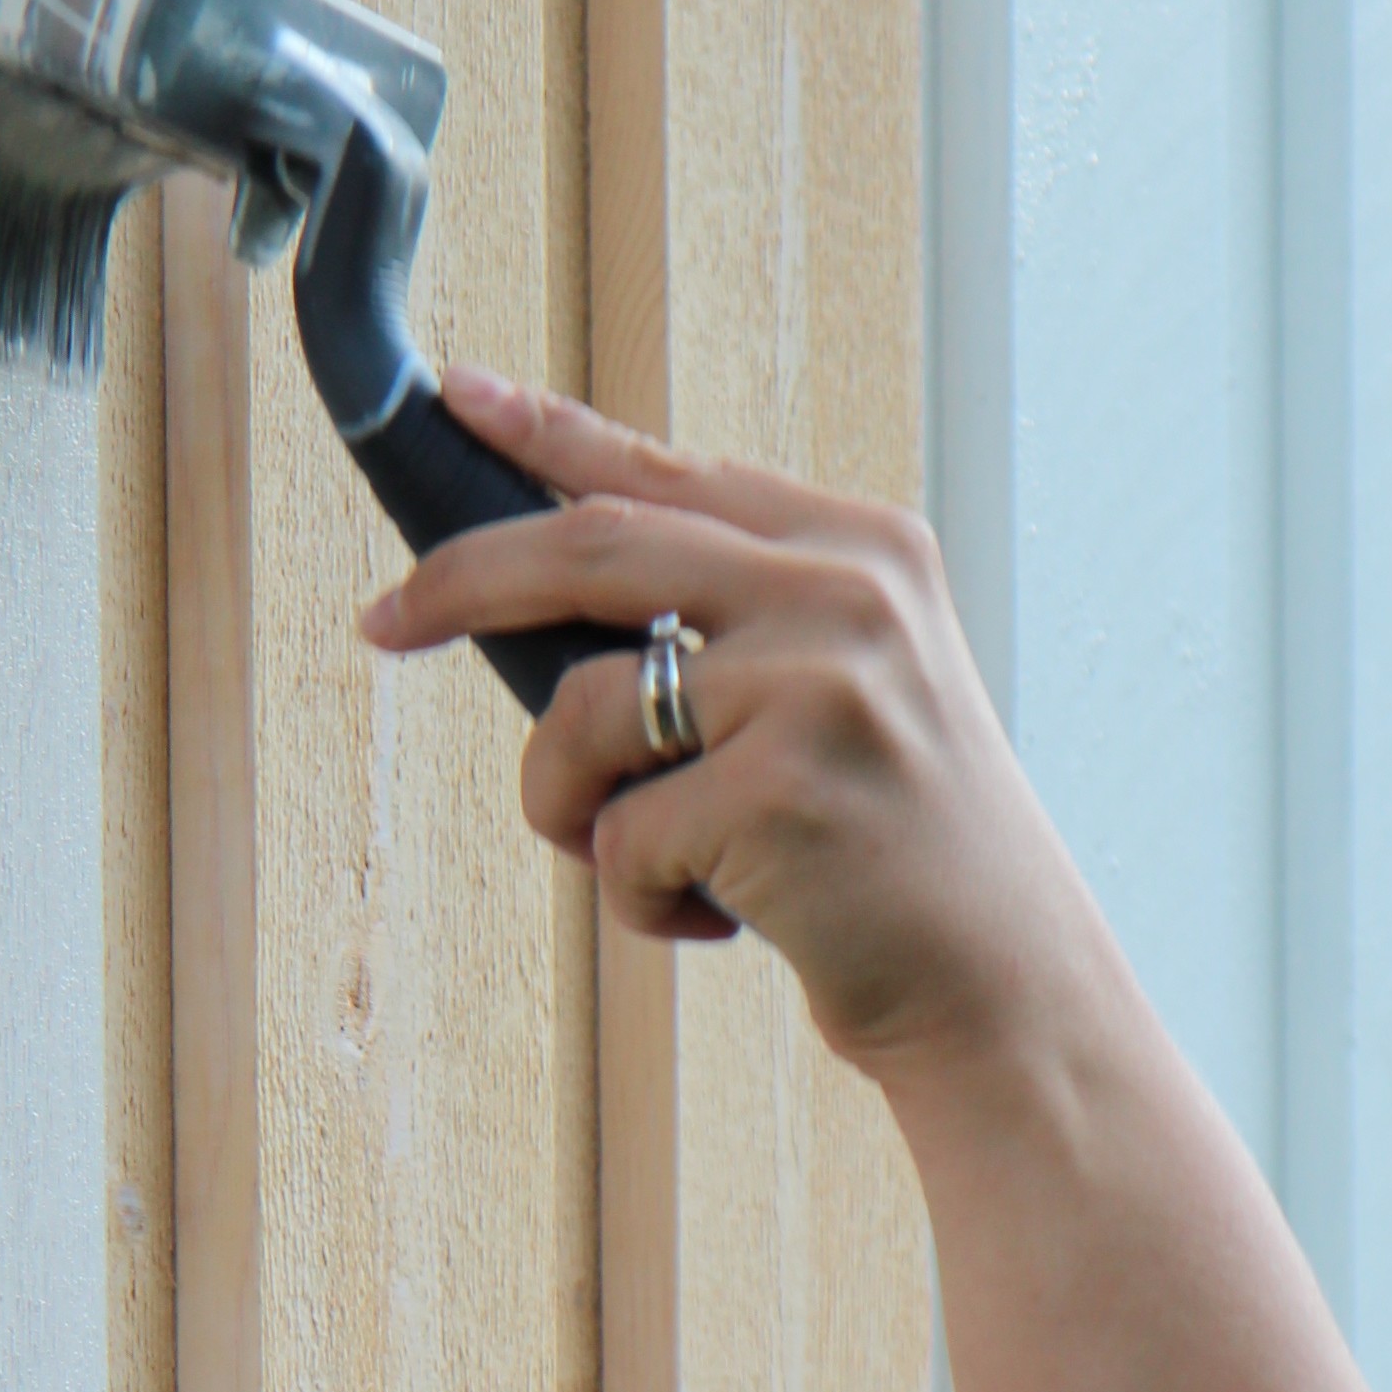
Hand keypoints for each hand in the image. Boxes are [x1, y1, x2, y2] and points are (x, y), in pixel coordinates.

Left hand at [357, 367, 1111, 1092]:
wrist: (1007, 993)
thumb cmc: (902, 861)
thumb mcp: (849, 695)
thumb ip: (735, 625)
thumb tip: (543, 597)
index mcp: (864, 552)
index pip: (670, 473)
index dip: (549, 434)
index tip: (457, 398)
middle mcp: (845, 596)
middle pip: (594, 548)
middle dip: (464, 581)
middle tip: (384, 621)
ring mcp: (814, 687)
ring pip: (578, 712)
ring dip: (565, 807)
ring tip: (652, 867)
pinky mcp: (776, 790)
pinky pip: (616, 834)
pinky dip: (637, 898)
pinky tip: (725, 921)